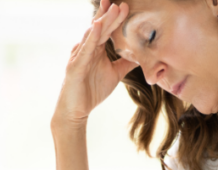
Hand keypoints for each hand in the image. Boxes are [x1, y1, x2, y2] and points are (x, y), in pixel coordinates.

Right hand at [53, 0, 137, 129]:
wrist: (76, 110)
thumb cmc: (92, 91)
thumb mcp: (115, 74)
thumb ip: (126, 63)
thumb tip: (142, 56)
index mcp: (95, 49)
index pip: (106, 29)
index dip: (115, 18)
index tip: (126, 6)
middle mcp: (86, 48)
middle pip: (100, 28)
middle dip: (111, 14)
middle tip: (121, 3)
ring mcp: (79, 56)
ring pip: (93, 35)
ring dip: (103, 21)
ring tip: (113, 8)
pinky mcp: (75, 66)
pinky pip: (85, 49)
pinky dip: (92, 37)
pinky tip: (98, 26)